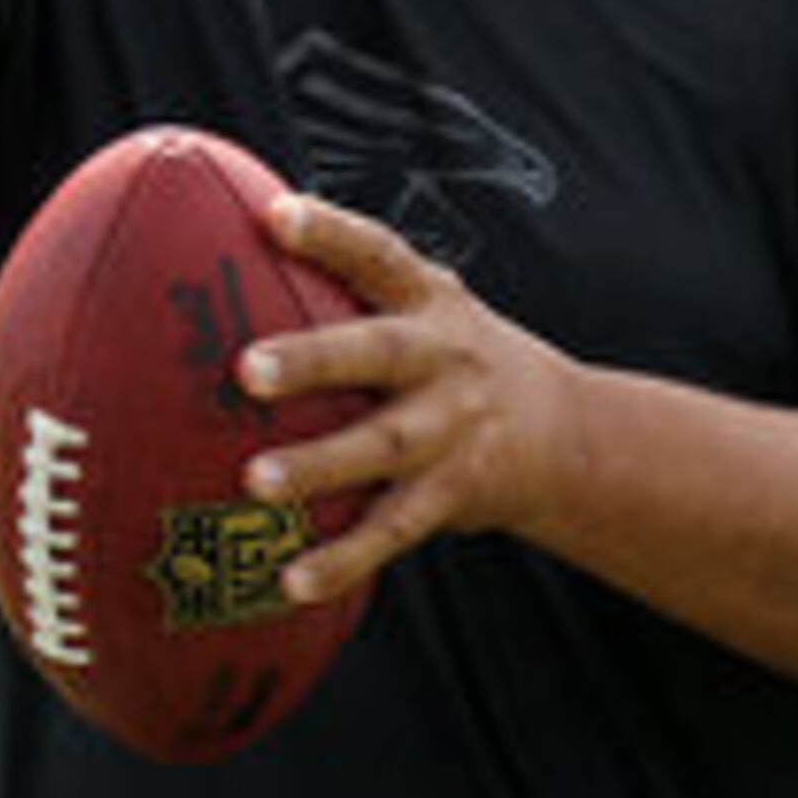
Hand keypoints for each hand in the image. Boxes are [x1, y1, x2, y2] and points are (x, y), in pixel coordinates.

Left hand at [234, 193, 586, 606]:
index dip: (329, 232)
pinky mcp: (451, 494)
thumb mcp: (422, 304)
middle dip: (314, 359)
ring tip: (255, 482)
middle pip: (379, 353)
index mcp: (427, 300)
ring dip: (319, 465)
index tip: (274, 215)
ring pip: (382, 448)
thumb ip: (346, 280)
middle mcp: (443, 359)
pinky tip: (290, 582)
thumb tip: (233, 228)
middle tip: (245, 369)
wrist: (565, 433)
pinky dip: (343, 560)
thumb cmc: (450, 356)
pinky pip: (392, 530)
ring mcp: (451, 429)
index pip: (378, 254)